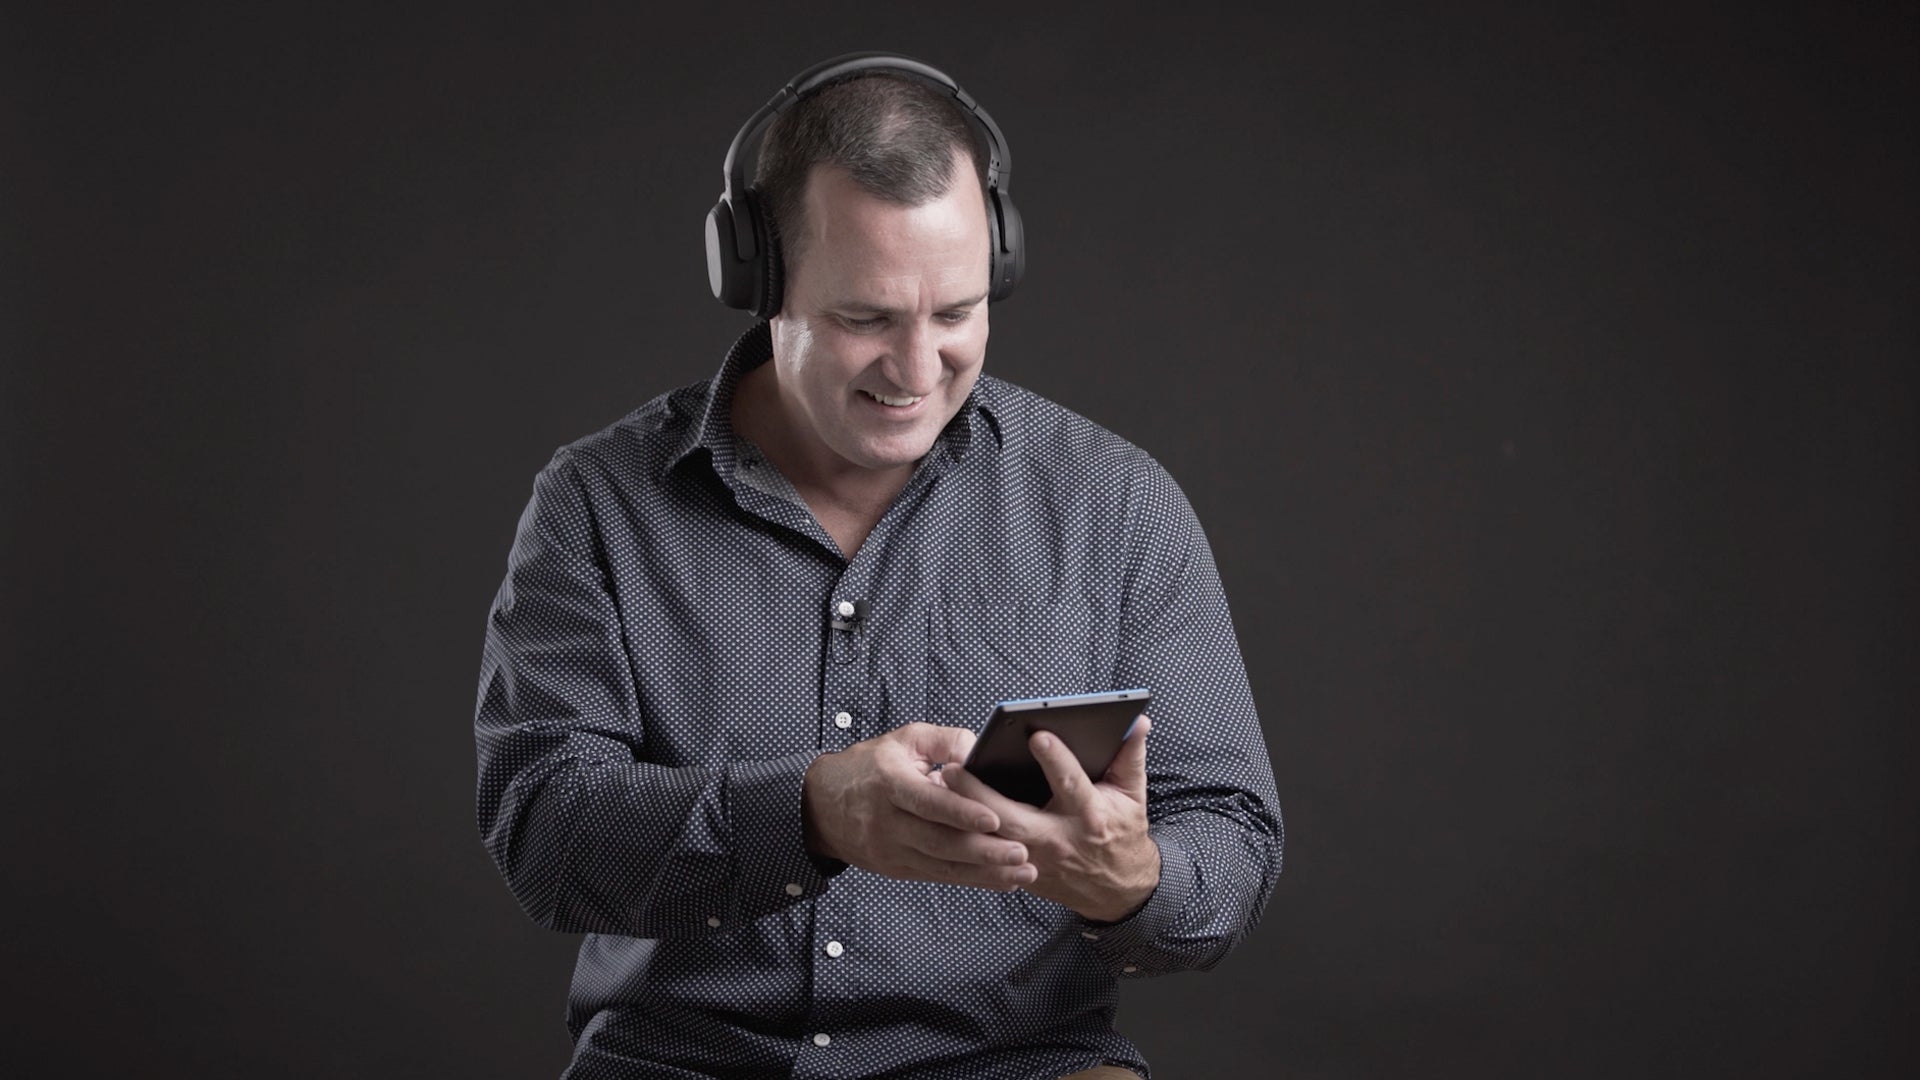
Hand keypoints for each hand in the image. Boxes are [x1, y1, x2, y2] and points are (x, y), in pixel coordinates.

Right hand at [803, 722, 1038, 890]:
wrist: (821, 806)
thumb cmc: (867, 768)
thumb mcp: (902, 740)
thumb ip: (943, 741)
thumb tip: (978, 750)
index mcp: (890, 784)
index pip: (928, 802)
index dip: (961, 812)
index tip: (993, 818)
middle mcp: (888, 822)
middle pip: (940, 841)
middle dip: (984, 850)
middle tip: (1021, 852)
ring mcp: (892, 850)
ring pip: (942, 866)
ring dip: (986, 872)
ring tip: (1022, 873)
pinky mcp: (898, 868)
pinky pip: (939, 876)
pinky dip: (972, 880)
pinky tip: (1001, 880)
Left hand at [943, 715, 1159, 922]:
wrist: (1117, 889)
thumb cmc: (1122, 832)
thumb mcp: (1132, 795)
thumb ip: (1130, 756)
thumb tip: (1137, 721)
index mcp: (1090, 815)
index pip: (1070, 783)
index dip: (1055, 759)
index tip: (1036, 735)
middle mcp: (1059, 839)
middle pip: (1013, 817)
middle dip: (981, 794)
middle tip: (953, 768)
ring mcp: (1036, 860)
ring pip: (991, 840)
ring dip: (964, 816)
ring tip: (940, 785)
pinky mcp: (1021, 873)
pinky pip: (988, 856)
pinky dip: (965, 836)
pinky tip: (943, 814)